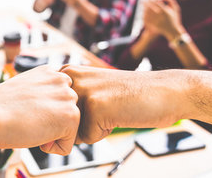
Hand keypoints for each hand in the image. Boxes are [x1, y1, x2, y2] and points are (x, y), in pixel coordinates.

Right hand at [0, 66, 79, 154]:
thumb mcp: (23, 91)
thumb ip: (40, 95)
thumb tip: (47, 111)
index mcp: (49, 72)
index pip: (60, 101)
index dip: (43, 113)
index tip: (24, 110)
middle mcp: (61, 80)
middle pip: (66, 115)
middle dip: (50, 123)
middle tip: (26, 118)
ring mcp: (68, 97)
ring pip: (68, 130)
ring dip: (50, 134)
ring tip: (30, 125)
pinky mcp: (70, 116)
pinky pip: (67, 145)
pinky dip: (51, 148)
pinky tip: (34, 135)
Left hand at [60, 65, 183, 143]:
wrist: (165, 91)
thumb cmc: (128, 95)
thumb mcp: (91, 90)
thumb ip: (67, 103)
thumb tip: (46, 136)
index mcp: (67, 72)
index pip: (52, 110)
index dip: (73, 117)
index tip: (93, 105)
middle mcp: (70, 78)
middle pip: (60, 122)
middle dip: (81, 125)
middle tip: (105, 108)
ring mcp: (81, 91)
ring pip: (72, 132)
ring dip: (91, 129)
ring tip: (111, 110)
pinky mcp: (94, 106)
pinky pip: (88, 138)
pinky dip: (104, 134)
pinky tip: (118, 115)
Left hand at [143, 0, 182, 39]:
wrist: (173, 31)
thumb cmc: (175, 18)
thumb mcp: (176, 8)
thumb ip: (171, 0)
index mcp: (165, 11)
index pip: (156, 2)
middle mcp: (160, 16)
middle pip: (150, 7)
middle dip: (146, 3)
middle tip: (142, 1)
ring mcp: (156, 21)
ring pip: (147, 13)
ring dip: (144, 9)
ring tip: (143, 6)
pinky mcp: (153, 25)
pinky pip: (146, 19)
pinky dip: (144, 15)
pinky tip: (143, 13)